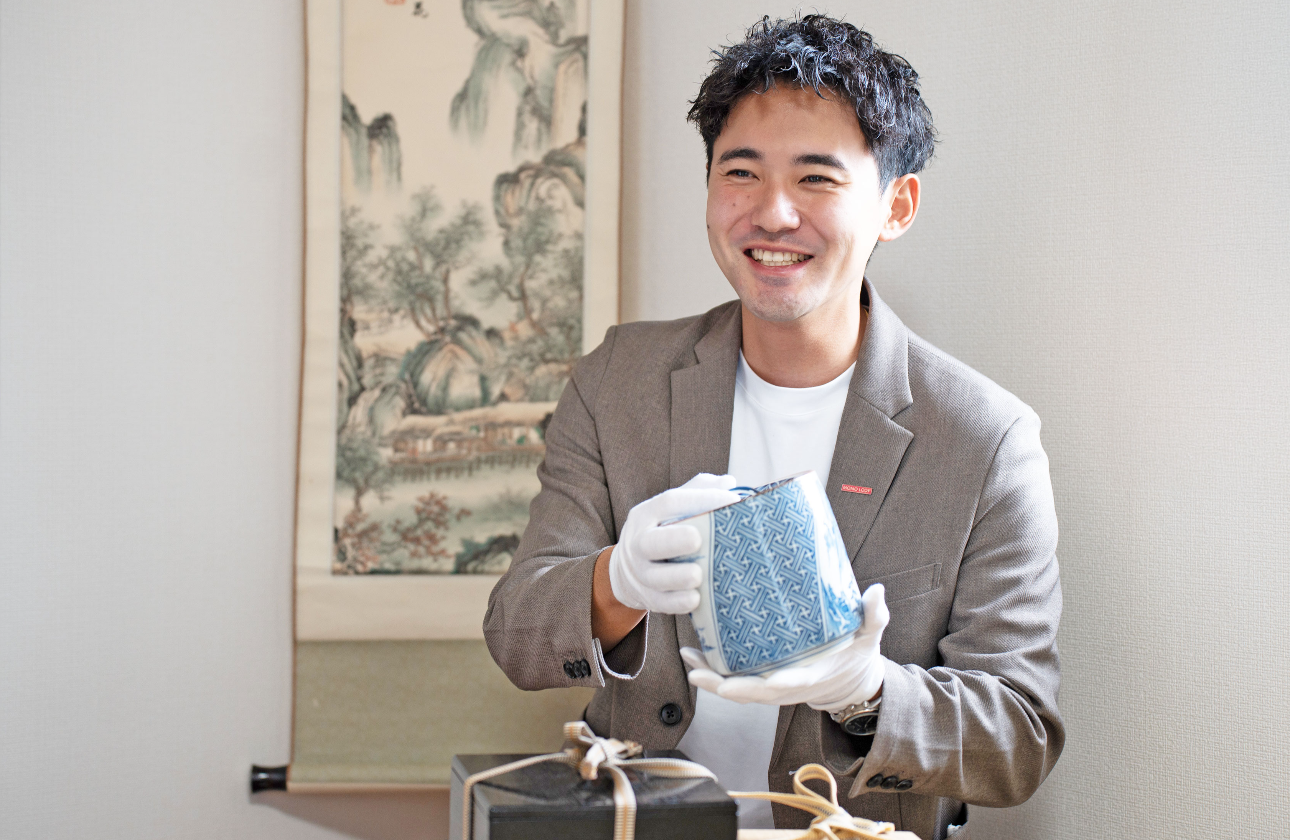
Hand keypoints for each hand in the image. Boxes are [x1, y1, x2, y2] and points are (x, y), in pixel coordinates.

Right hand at [607, 473, 739, 613]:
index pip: (670, 502)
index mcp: (648, 513)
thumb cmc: (663, 532)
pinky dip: (677, 603)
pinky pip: (660, 603)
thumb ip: (699, 492)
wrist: (627, 570)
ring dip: (677, 577)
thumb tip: (729, 483)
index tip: (732, 501)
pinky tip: (695, 599)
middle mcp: (639, 542)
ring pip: (654, 576)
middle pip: (651, 542)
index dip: (700, 500)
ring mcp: (640, 572)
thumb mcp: (672, 508)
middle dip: (675, 540)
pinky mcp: (647, 597)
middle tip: (698, 539)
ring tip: (698, 575)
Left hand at [681, 583, 889, 712]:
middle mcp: (789, 686)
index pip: (786, 685)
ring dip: (711, 679)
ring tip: (687, 659)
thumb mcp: (872, 634)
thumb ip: (874, 615)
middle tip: (696, 674)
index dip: (764, 686)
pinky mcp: (766, 678)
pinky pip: (737, 680)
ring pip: (739, 689)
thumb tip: (876, 591)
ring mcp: (775, 686)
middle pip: (751, 693)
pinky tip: (694, 655)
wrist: (853, 680)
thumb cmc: (859, 653)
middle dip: (722, 686)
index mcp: (812, 676)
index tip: (744, 684)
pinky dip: (715, 672)